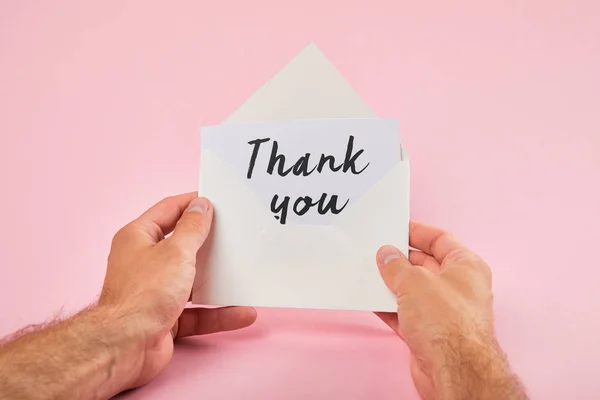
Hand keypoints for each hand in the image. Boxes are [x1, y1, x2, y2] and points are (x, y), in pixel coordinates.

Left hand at [99, 193, 256, 388]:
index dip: (192, 203)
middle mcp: (143, 263)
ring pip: (192, 282)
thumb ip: (192, 227)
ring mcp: (154, 292)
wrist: (126, 346)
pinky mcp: (164, 319)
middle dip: (208, 243)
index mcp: (138, 238)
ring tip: (242, 273)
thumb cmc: (145, 293)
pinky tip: (242, 313)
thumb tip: (201, 205)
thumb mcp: (176, 251)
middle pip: (181, 246)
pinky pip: (197, 313)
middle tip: (233, 233)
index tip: (216, 200)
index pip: (168, 210)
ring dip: (217, 281)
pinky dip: (218, 314)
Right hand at [376, 221, 525, 399]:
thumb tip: (386, 255)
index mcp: (466, 267)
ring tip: (370, 273)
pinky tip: (373, 300)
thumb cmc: (448, 324)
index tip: (397, 227)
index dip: (418, 232)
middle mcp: (458, 287)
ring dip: (392, 284)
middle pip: (425, 265)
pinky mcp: (431, 332)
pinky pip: (406, 313)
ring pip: (414, 290)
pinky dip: (390, 307)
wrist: (452, 370)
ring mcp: (445, 311)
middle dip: (400, 259)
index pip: (441, 240)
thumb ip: (396, 265)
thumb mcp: (415, 282)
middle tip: (378, 251)